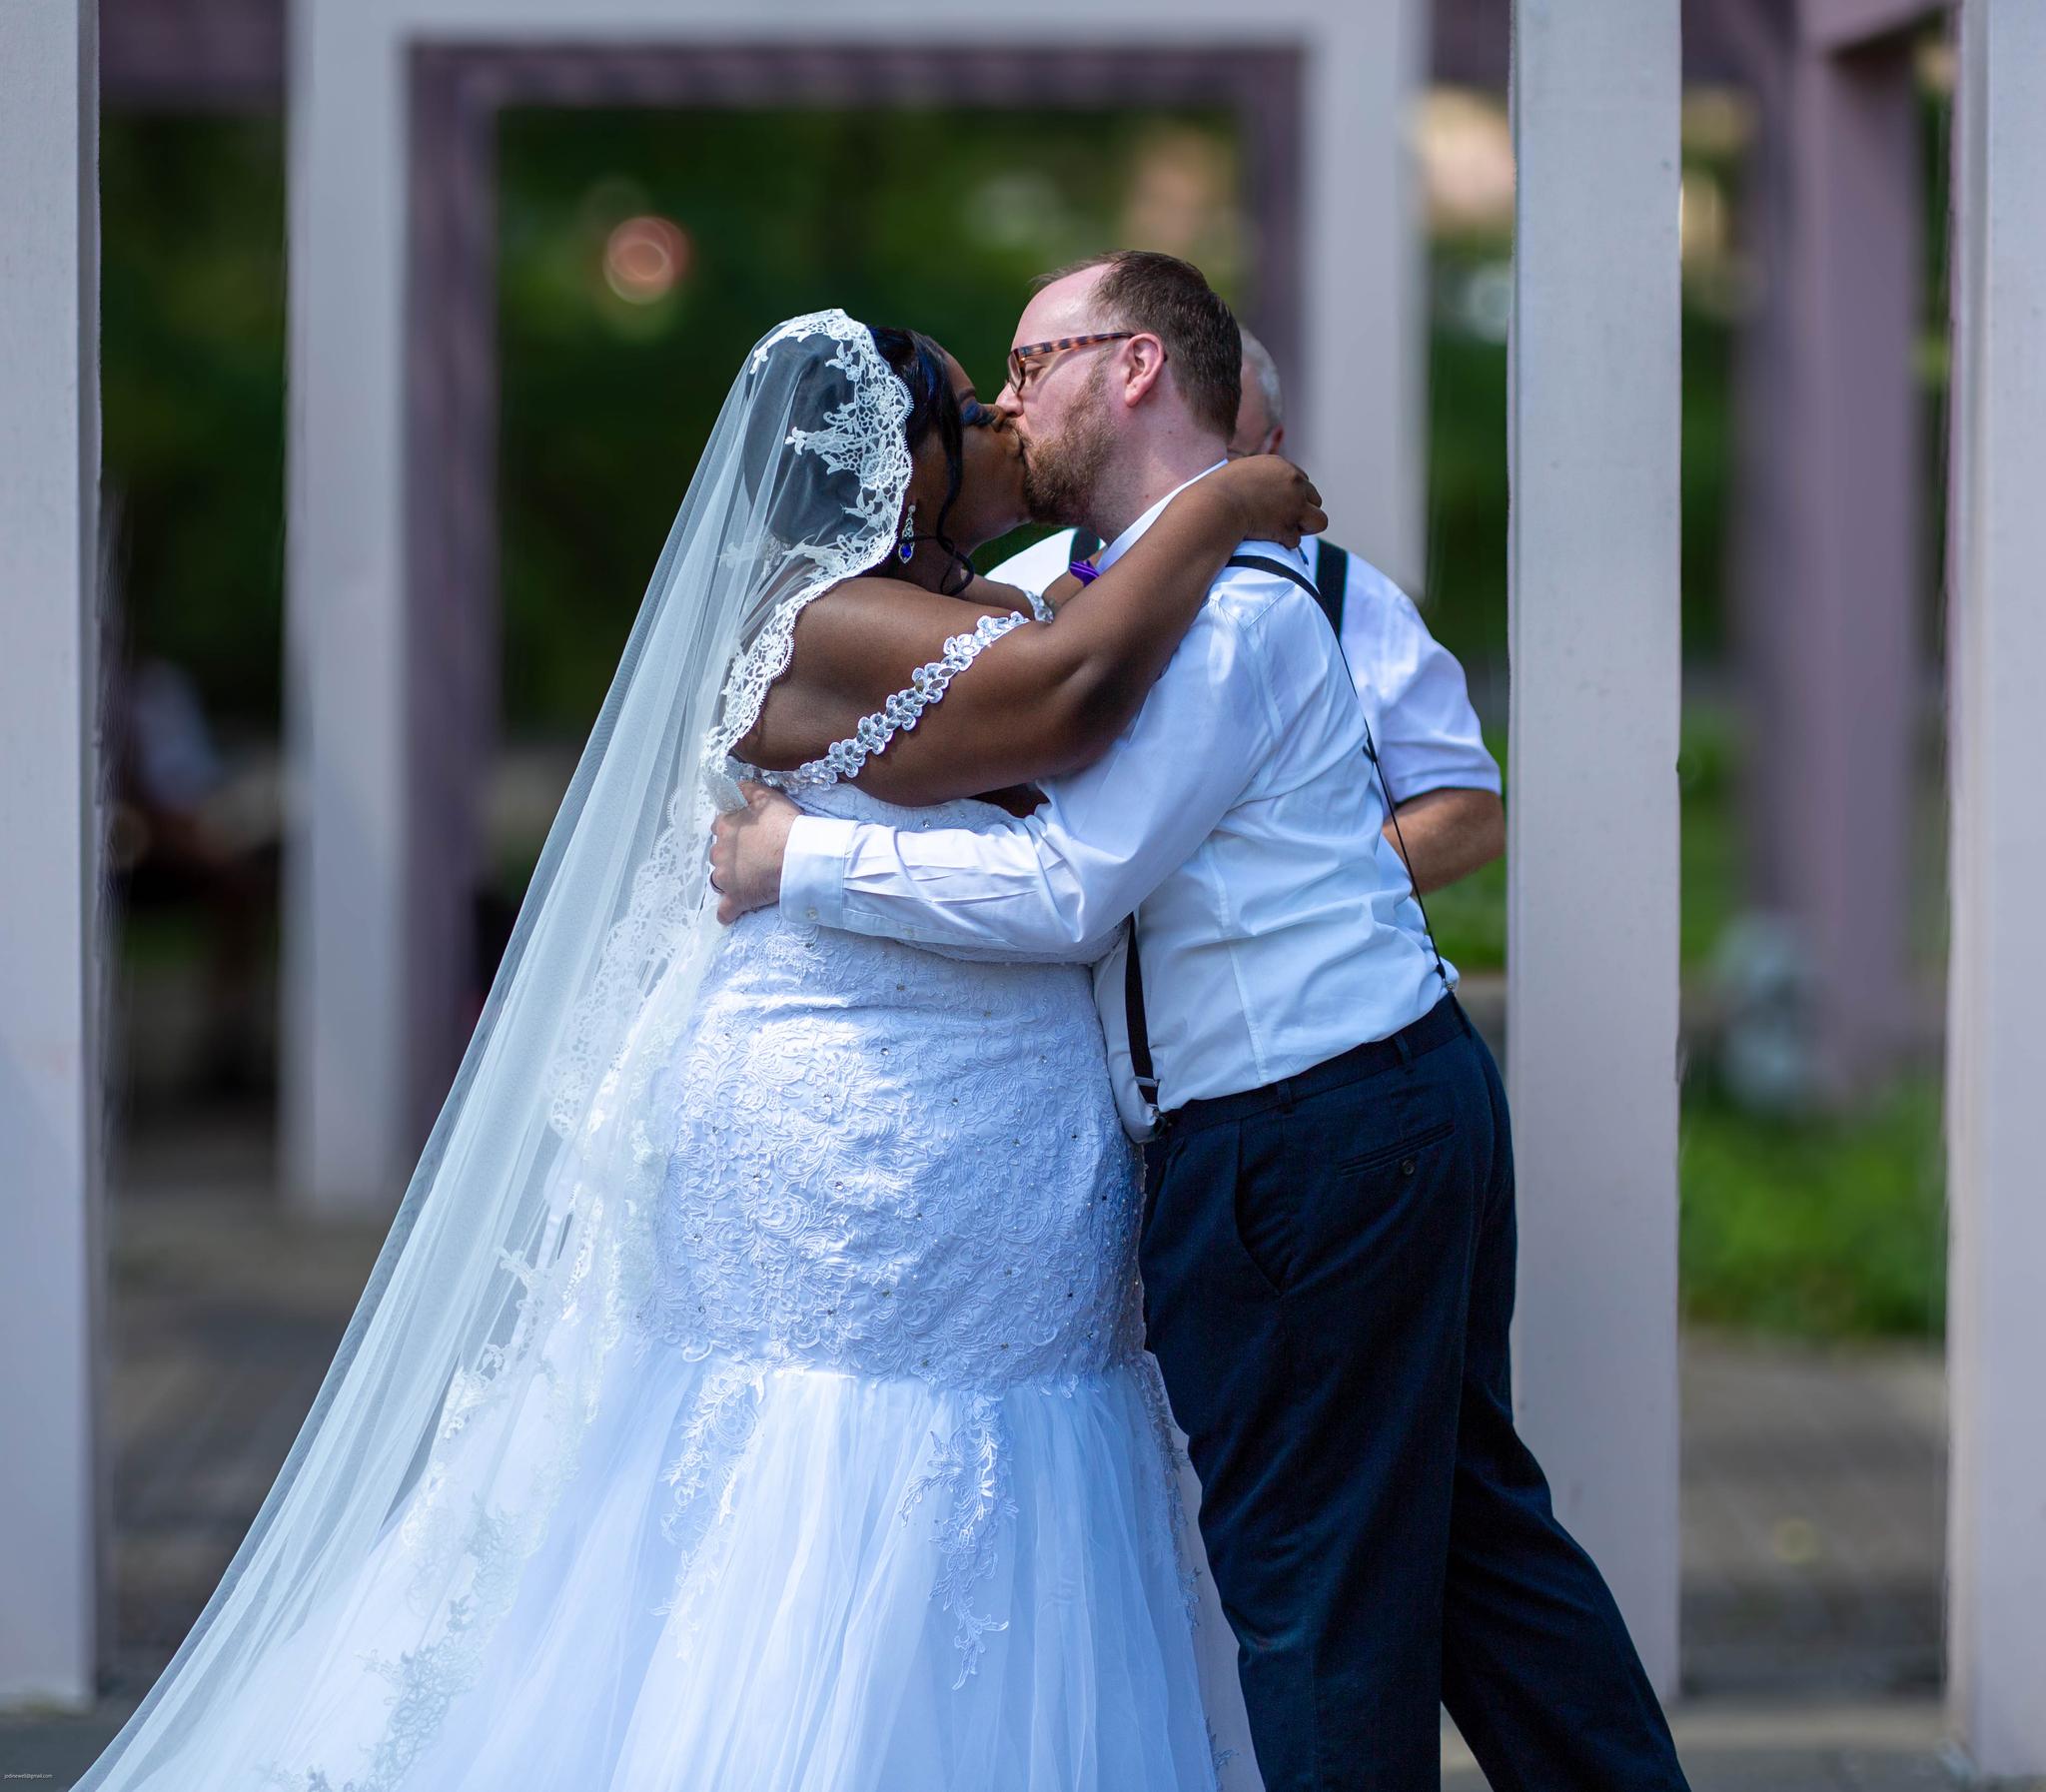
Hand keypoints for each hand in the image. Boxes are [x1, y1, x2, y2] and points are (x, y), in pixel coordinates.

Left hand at [708, 782, 799, 922]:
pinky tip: (730, 913)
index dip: (734, 829)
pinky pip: (725, 910)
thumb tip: (735, 786)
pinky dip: (727, 912)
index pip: (720, 826)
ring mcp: (726, 877)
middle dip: (731, 854)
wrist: (797, 857)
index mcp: (726, 827)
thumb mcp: (767, 797)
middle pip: (719, 853)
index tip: (747, 833)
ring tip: (745, 879)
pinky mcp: (737, 898)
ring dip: (729, 878)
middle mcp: (720, 852)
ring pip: (719, 878)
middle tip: (752, 855)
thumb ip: (747, 790)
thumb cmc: (784, 825)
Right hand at [1214, 454, 1326, 547]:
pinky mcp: (1288, 527)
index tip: (1280, 504)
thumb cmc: (1218, 490)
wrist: (1215, 505)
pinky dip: (1283, 542)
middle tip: (1283, 520)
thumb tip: (1259, 486)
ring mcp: (1294, 506)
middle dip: (1302, 511)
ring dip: (1304, 527)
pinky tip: (1267, 539)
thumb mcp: (1241, 471)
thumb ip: (1258, 476)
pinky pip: (1295, 540)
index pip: (1303, 482)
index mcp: (1282, 466)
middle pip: (1315, 499)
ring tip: (1287, 531)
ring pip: (1319, 521)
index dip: (1293, 496)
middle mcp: (1294, 483)